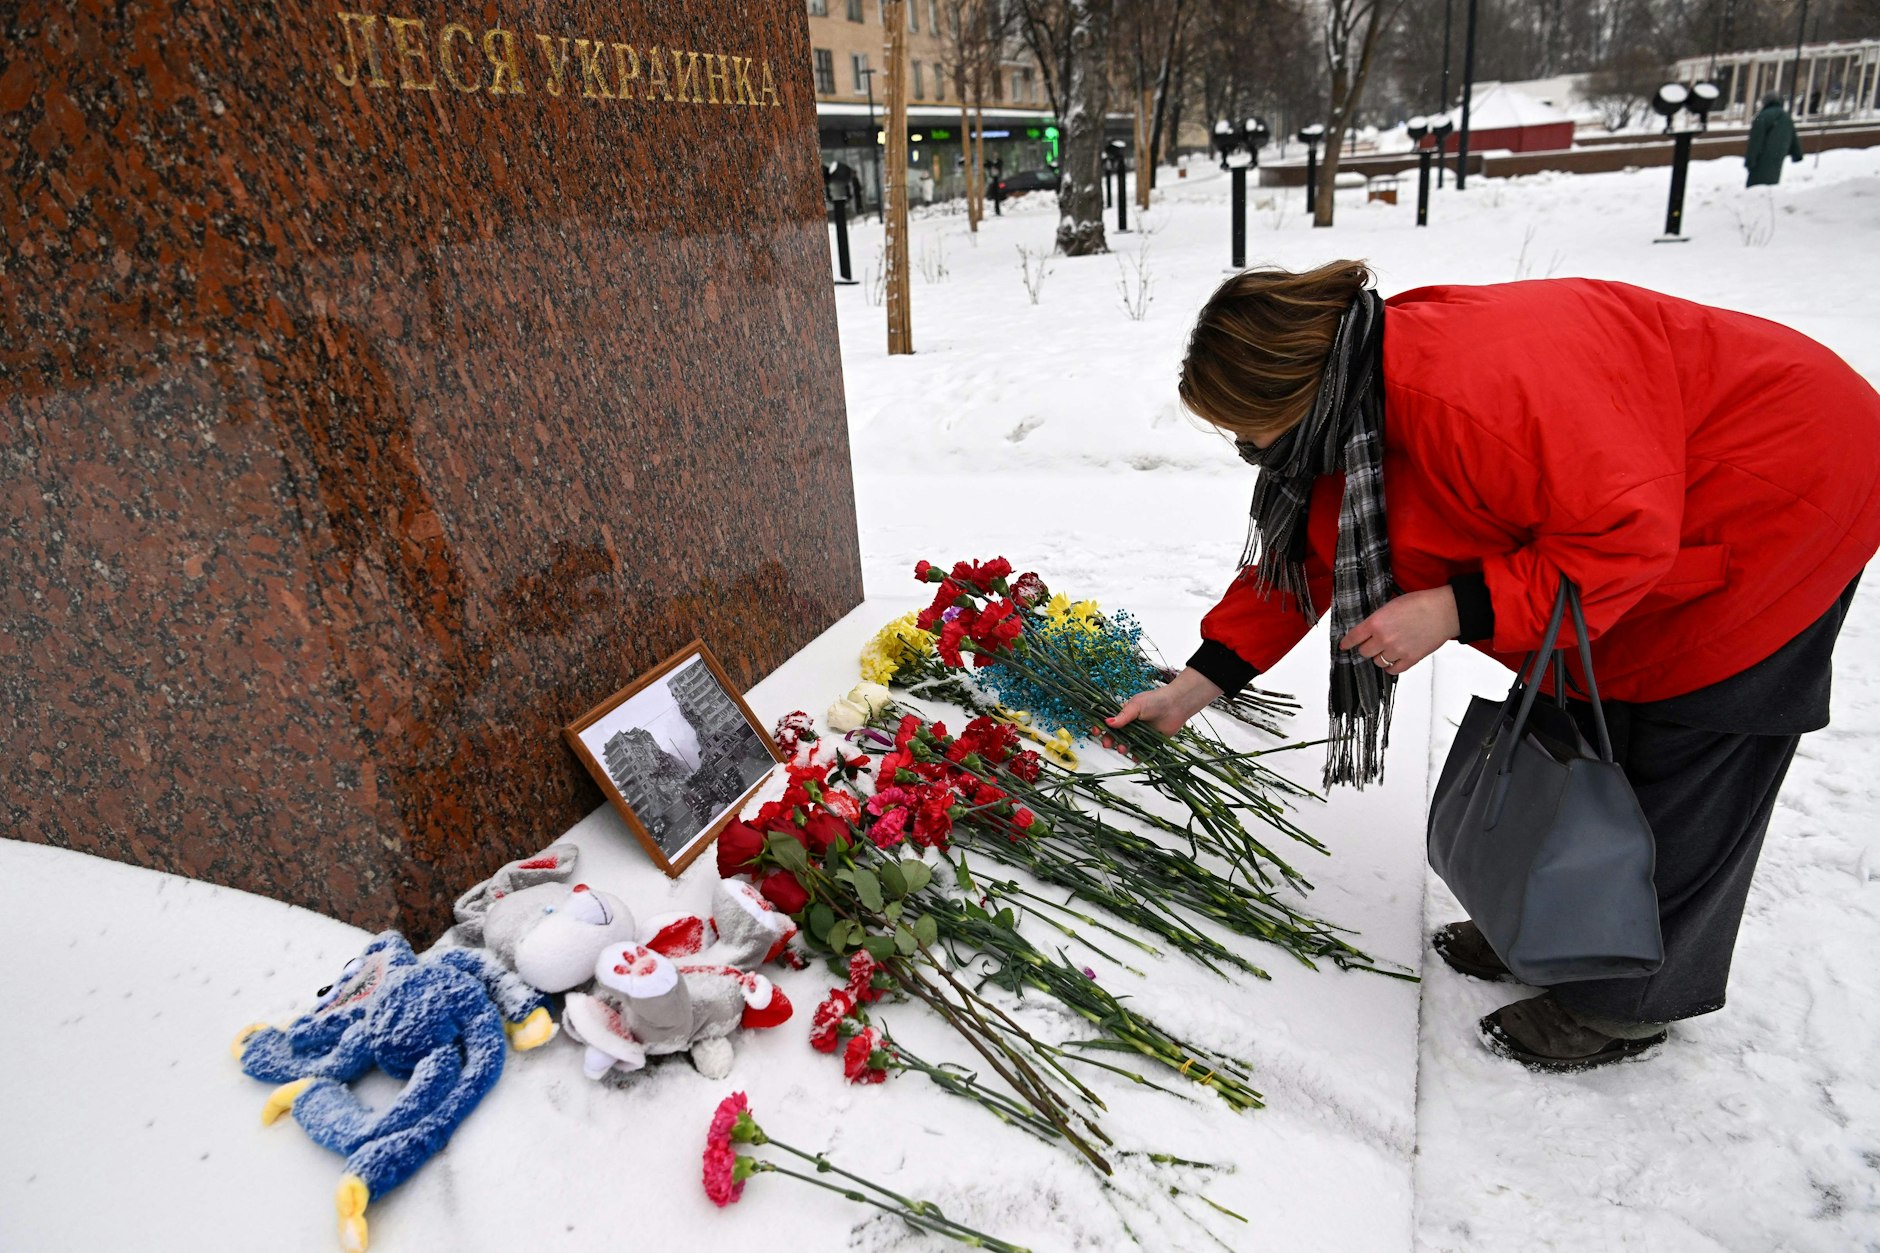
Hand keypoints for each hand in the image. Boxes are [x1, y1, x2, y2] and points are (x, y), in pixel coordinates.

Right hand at [1102, 667, 1224, 744]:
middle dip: (1110, 740)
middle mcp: (1131, 725)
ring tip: (1122, 748)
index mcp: (1125, 714)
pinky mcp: (1150, 742)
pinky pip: (1141, 751)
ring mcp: (1140, 734)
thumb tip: (1107, 722)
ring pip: (1127, 744)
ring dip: (1122, 748)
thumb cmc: (1156, 701)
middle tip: (1108, 744)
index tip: (1096, 731)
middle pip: (1115, 736)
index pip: (1109, 722)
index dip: (1101, 727)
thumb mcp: (1136, 706)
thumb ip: (1123, 716)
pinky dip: (1137, 756)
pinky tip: (1134, 757)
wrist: (1177, 705)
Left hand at [1338, 587, 1459, 675]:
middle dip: (1366, 648)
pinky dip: (1391, 667)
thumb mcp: (1392, 604)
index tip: (1344, 646)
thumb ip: (1378, 617)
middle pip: (1364, 652)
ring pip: (1378, 662)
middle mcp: (1384, 638)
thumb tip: (1370, 626)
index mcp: (1376, 622)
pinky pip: (1393, 670)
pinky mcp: (1410, 659)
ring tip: (1386, 650)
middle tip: (1371, 645)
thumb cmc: (1421, 603)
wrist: (1444, 611)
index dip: (1347, 642)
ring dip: (1379, 657)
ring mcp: (1397, 651)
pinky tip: (1393, 661)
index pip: (1353, 637)